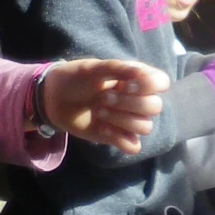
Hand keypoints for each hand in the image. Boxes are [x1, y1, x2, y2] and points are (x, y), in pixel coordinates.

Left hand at [43, 58, 167, 152]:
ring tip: (98, 111)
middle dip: (127, 104)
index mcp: (136, 79)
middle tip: (102, 98)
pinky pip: (134, 146)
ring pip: (146, 127)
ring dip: (121, 119)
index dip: (149, 86)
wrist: (53, 98)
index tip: (126, 84)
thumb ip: (119, 68)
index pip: (162, 82)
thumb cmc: (75, 78)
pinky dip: (119, 138)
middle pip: (155, 107)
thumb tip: (142, 72)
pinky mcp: (118, 137)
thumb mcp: (93, 67)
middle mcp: (137, 100)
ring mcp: (129, 120)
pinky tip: (101, 128)